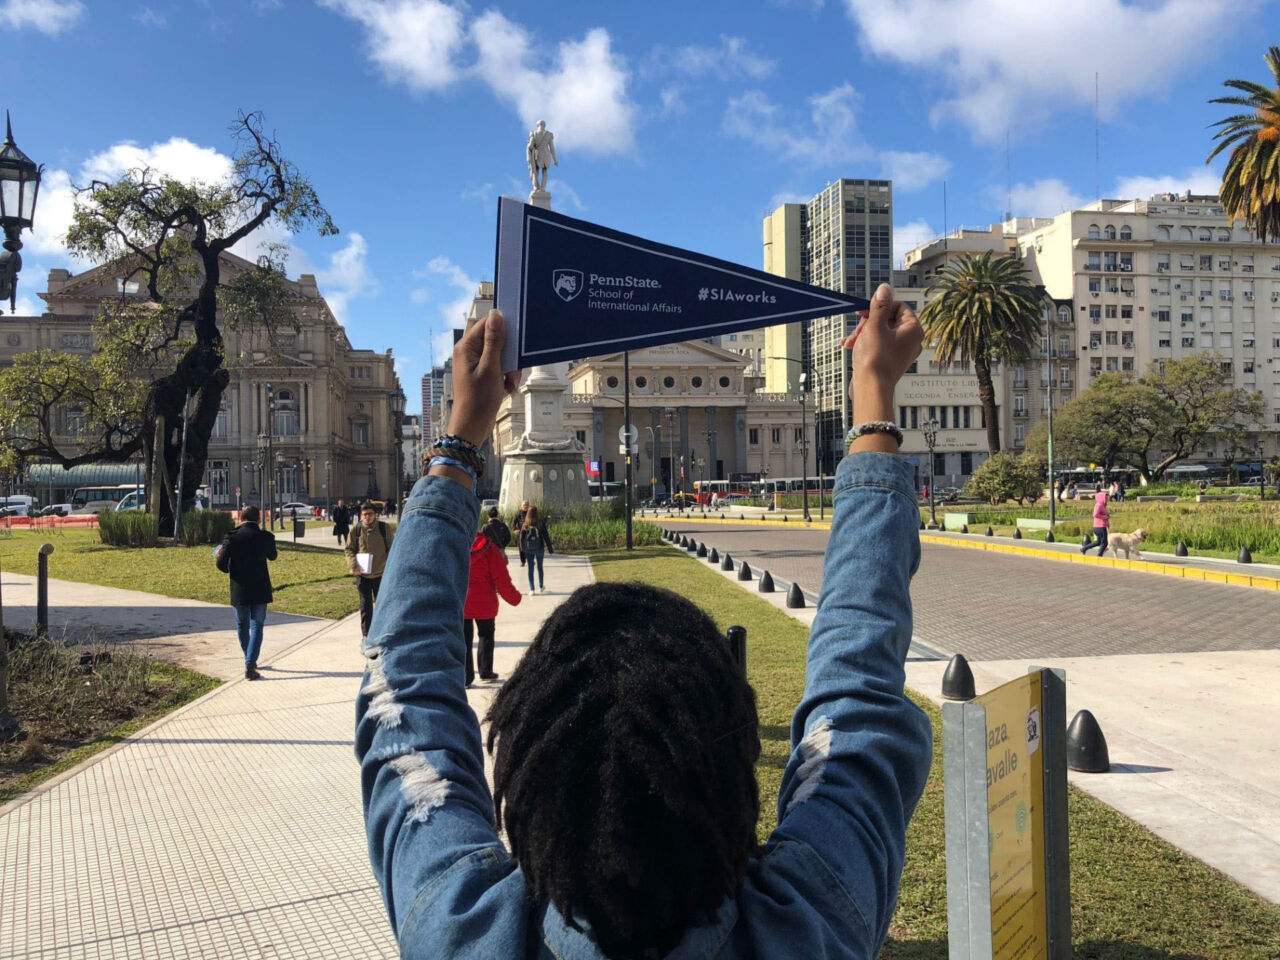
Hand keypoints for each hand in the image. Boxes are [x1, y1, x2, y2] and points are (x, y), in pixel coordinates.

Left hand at [445, 310, 519, 446]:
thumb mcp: (490, 367)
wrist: (473, 426)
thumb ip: (494, 341)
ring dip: (510, 368)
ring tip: (509, 383)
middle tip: (513, 371)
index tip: (517, 340)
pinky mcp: (482, 374)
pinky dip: (506, 376)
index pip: (486, 325)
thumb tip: (496, 315)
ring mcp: (475, 364)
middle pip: (496, 340)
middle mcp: (469, 353)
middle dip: (509, 355)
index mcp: (466, 347)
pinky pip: (499, 367)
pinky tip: (507, 388)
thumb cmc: (479, 399)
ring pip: (501, 355)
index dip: (503, 330)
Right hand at [842, 283, 922, 451]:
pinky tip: (850, 346)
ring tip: (848, 342)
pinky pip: (879, 345)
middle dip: (867, 323)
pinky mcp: (891, 361)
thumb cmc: (875, 357)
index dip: (878, 307)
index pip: (897, 306)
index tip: (862, 313)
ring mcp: (902, 351)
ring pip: (880, 332)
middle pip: (887, 319)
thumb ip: (879, 305)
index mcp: (913, 329)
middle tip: (855, 331)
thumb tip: (885, 288)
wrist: (871, 388)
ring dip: (862, 333)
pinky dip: (866, 343)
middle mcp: (912, 340)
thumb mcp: (874, 326)